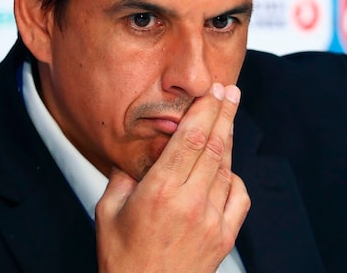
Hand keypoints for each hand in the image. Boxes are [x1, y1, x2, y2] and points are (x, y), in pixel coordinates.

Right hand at [95, 83, 249, 272]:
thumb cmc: (122, 259)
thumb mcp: (108, 211)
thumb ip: (123, 176)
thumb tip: (141, 151)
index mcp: (160, 192)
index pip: (190, 138)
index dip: (205, 110)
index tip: (214, 91)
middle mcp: (191, 202)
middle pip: (215, 145)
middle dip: (224, 113)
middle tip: (230, 91)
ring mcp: (212, 220)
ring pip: (227, 167)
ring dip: (228, 140)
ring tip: (226, 119)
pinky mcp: (225, 236)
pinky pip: (238, 195)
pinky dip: (233, 176)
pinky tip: (224, 169)